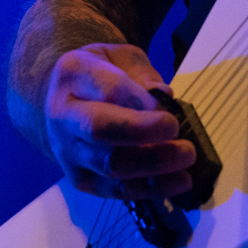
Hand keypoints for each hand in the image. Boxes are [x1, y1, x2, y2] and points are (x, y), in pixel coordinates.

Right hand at [44, 43, 193, 202]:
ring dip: (153, 163)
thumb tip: (164, 96)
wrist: (62, 102)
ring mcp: (68, 152)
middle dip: (143, 132)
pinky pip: (116, 190)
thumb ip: (142, 73)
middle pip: (99, 129)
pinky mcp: (81, 180)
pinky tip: (178, 181)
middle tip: (177, 129)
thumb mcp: (120, 57)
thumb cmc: (99, 74)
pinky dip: (151, 188)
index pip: (107, 89)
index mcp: (73, 74)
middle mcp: (63, 115)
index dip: (141, 101)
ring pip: (110, 165)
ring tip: (186, 156)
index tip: (169, 107)